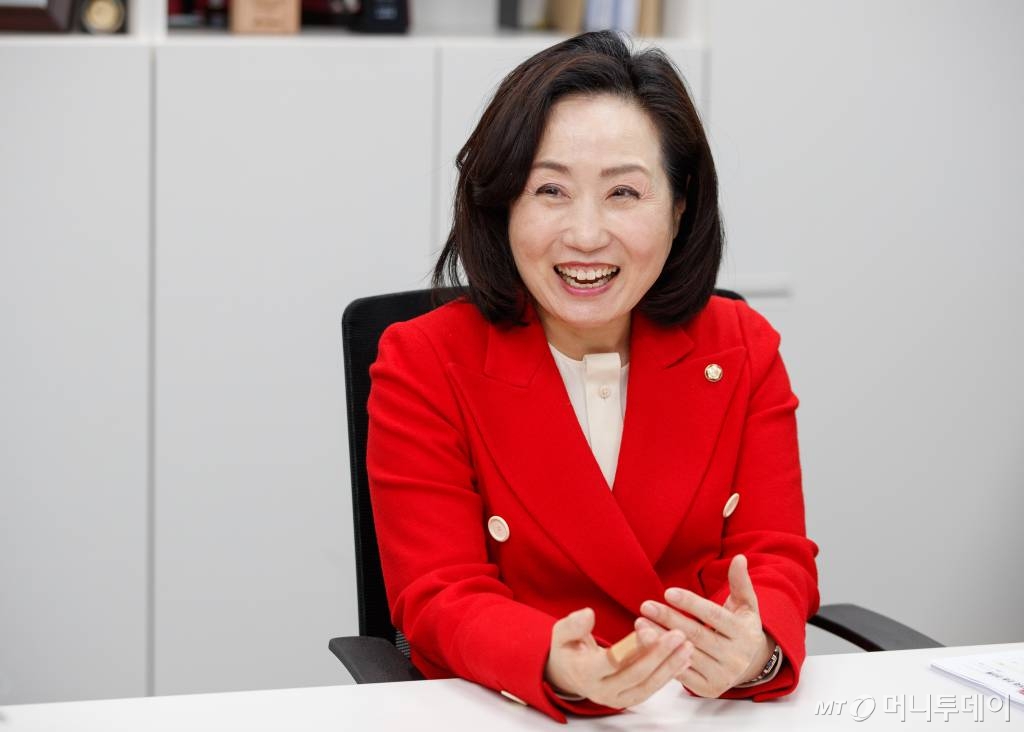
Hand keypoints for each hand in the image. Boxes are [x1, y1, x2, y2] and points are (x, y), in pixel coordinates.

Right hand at [544, 607, 693, 708]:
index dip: (632, 647)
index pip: (611, 662)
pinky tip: (684, 660)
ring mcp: (617, 698)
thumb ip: (573, 624)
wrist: (569, 675)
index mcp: (584, 672)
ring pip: (648, 685)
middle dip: (659, 655)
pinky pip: (652, 689)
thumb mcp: (561, 634)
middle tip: (678, 634)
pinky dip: (669, 675)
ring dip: (670, 666)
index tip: (650, 630)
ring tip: (687, 646)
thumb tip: (588, 614)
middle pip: (635, 674)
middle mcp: (601, 690)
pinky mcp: (629, 700)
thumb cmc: (568, 650)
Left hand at [637, 554, 773, 697]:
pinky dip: (662, 659)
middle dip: (668, 619)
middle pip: (696, 635)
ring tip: (639, 624)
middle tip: (645, 606)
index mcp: (744, 633)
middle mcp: (735, 657)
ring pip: (685, 654)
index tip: (668, 592)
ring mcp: (722, 676)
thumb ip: (740, 582)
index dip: (690, 603)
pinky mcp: (708, 689)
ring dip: (659, 639)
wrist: (751, 664)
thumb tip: (740, 558)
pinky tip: (646, 644)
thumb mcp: (746, 605)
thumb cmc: (741, 627)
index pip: (714, 616)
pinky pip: (682, 673)